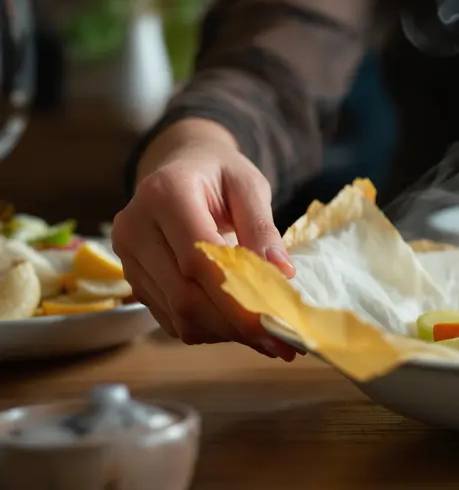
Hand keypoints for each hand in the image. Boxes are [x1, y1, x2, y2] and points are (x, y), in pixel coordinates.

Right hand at [111, 119, 298, 359]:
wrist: (180, 166)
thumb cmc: (218, 173)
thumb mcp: (249, 185)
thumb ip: (263, 228)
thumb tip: (281, 274)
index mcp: (165, 194)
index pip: (198, 259)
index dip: (237, 296)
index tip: (277, 320)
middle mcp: (135, 229)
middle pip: (184, 295)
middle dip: (235, 324)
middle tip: (280, 340)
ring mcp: (128, 258)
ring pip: (177, 315)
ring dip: (224, 332)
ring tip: (265, 336)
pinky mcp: (134, 281)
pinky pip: (170, 318)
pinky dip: (208, 329)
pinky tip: (237, 325)